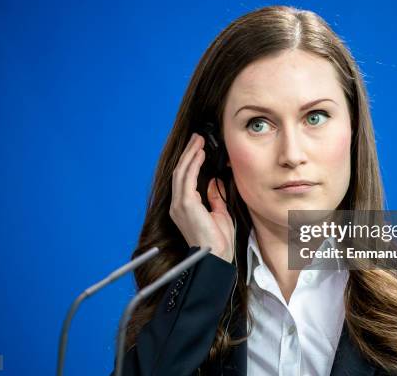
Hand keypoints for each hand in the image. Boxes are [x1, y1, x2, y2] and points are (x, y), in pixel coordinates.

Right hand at [169, 132, 234, 262]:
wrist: (216, 256)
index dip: (190, 162)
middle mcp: (177, 205)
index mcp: (184, 208)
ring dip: (190, 154)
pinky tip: (200, 154)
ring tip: (198, 141)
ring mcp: (179, 205)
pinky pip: (188, 178)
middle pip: (180, 173)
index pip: (184, 180)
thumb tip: (214, 183)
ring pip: (182, 172)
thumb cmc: (218, 241)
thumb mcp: (218, 214)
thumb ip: (214, 198)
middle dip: (188, 154)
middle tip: (197, 138)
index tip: (198, 149)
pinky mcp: (186, 204)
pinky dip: (193, 164)